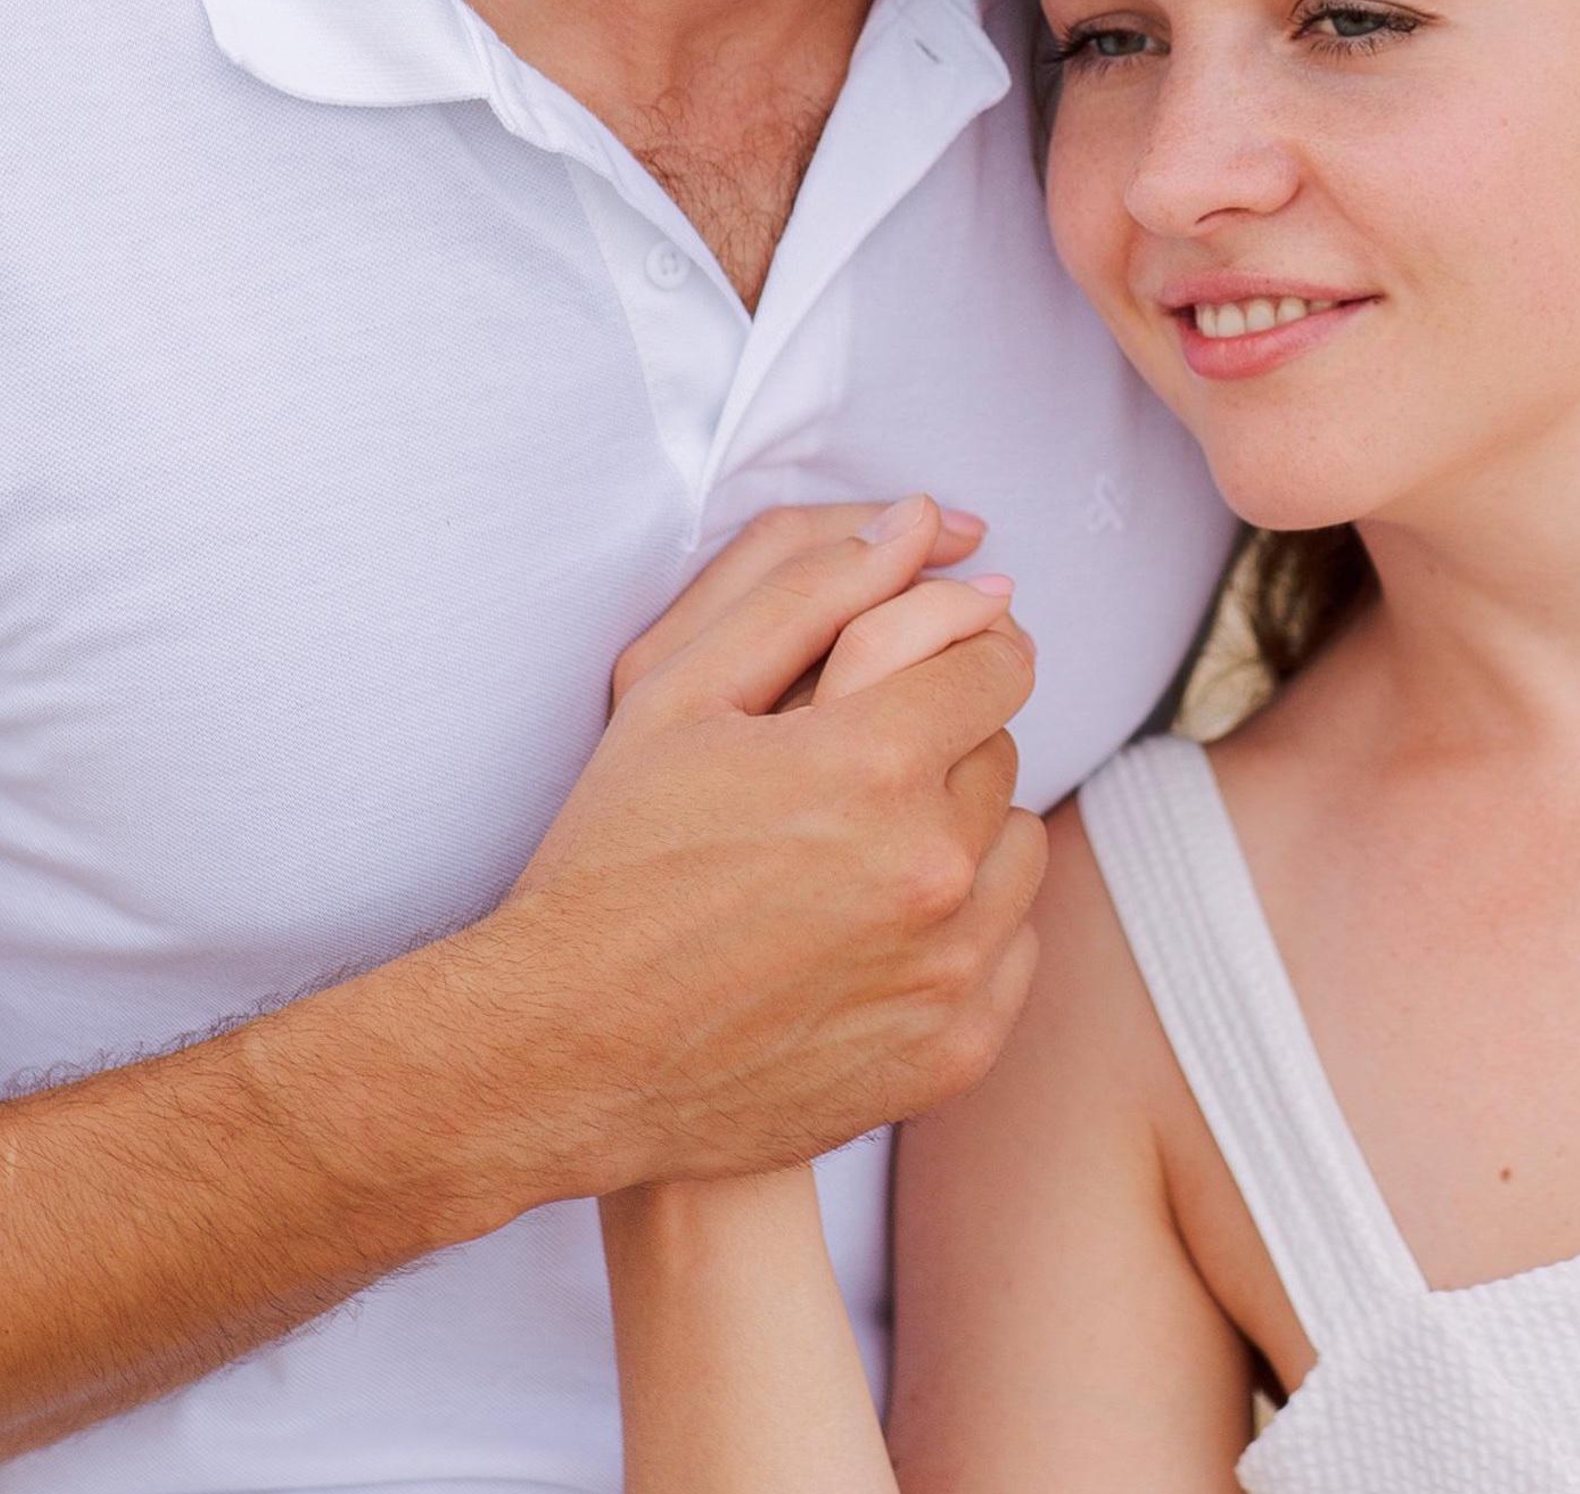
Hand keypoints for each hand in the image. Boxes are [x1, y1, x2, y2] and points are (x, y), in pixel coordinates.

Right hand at [441, 497, 1048, 1210]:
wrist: (563, 1055)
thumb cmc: (612, 859)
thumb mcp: (677, 694)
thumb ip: (807, 589)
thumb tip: (923, 523)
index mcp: (873, 762)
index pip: (1000, 660)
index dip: (957, 651)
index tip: (917, 672)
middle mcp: (931, 867)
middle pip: (1001, 750)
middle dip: (939, 744)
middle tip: (847, 776)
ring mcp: (950, 970)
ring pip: (1016, 847)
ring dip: (960, 834)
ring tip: (856, 854)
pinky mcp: (953, 1053)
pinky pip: (1012, 947)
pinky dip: (962, 931)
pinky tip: (872, 936)